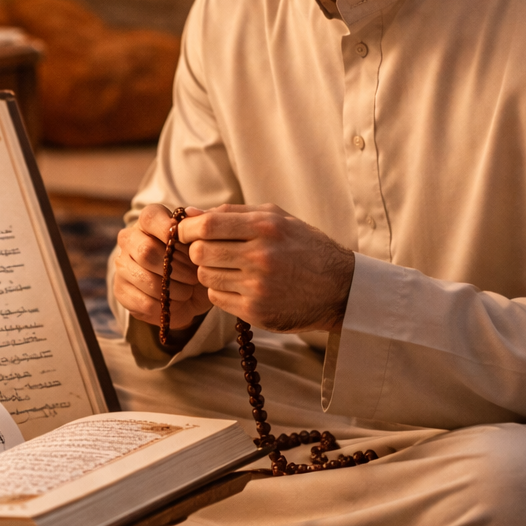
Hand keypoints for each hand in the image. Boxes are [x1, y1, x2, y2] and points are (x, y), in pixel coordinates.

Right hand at [114, 204, 212, 330]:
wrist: (188, 294)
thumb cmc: (194, 261)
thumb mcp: (202, 244)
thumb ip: (200, 226)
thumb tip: (194, 213)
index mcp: (149, 221)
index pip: (150, 217)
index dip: (169, 230)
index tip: (189, 244)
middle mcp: (130, 238)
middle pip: (146, 250)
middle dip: (176, 267)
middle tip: (194, 276)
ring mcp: (122, 264)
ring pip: (144, 278)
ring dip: (172, 289)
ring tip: (187, 291)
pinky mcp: (120, 289)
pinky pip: (142, 301)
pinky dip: (164, 306)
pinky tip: (174, 302)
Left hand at [178, 203, 353, 332]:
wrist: (339, 288)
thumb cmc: (303, 246)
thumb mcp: (275, 218)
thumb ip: (231, 213)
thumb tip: (189, 213)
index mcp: (265, 227)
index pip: (206, 226)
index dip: (187, 229)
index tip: (186, 232)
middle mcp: (261, 257)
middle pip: (200, 252)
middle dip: (198, 250)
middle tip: (210, 251)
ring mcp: (258, 287)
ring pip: (205, 277)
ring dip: (210, 271)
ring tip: (230, 267)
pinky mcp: (256, 312)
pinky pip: (216, 299)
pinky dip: (221, 291)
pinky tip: (239, 285)